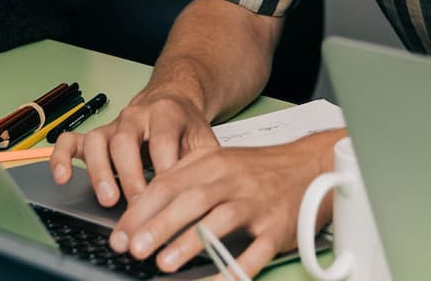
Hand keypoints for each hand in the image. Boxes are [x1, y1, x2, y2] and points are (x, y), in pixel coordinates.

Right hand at [50, 87, 217, 209]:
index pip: (162, 138)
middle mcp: (135, 116)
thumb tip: (204, 198)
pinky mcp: (95, 134)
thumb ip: (205, 164)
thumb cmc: (186, 128)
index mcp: (166, 113)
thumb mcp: (204, 140)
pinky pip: (70, 141)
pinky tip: (62, 178)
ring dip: (100, 172)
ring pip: (97, 141)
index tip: (167, 193)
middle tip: (137, 204)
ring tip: (108, 199)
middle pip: (126, 141)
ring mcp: (112, 125)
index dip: (163, 165)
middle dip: (130, 175)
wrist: (172, 101)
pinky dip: (61, 157)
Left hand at [107, 133, 339, 275]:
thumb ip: (184, 177)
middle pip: (190, 199)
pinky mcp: (276, 227)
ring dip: (190, 241)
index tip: (120, 234)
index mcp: (212, 162)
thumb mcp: (218, 161)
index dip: (141, 210)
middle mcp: (232, 180)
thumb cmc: (259, 169)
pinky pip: (253, 253)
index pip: (168, 184)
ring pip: (220, 220)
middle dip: (158, 225)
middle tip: (133, 248)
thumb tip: (143, 203)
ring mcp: (255, 203)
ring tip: (165, 262)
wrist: (310, 166)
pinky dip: (234, 269)